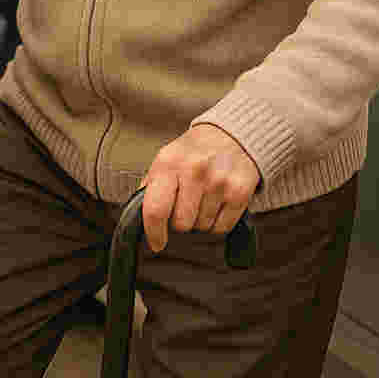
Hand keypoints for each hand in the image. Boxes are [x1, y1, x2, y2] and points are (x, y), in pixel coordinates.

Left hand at [140, 124, 259, 253]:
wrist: (231, 134)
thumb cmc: (194, 151)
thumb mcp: (166, 160)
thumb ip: (150, 187)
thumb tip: (139, 218)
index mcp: (169, 164)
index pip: (155, 209)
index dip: (154, 232)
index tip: (156, 242)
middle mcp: (194, 171)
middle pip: (181, 224)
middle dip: (181, 220)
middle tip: (186, 203)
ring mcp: (218, 182)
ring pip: (202, 227)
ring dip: (201, 219)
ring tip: (204, 197)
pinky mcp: (239, 192)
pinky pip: (222, 227)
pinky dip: (218, 221)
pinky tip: (217, 201)